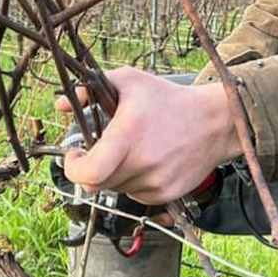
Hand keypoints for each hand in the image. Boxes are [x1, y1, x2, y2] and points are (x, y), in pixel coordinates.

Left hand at [57, 67, 240, 205]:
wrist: (215, 122)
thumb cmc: (169, 100)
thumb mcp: (129, 82)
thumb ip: (90, 90)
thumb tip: (62, 106)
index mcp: (129, 137)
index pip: (90, 174)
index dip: (73, 170)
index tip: (74, 156)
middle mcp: (143, 164)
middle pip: (98, 184)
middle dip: (92, 169)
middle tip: (99, 152)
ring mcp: (156, 182)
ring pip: (116, 189)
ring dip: (114, 174)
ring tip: (131, 150)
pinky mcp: (166, 194)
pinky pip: (136, 195)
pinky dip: (133, 181)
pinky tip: (147, 160)